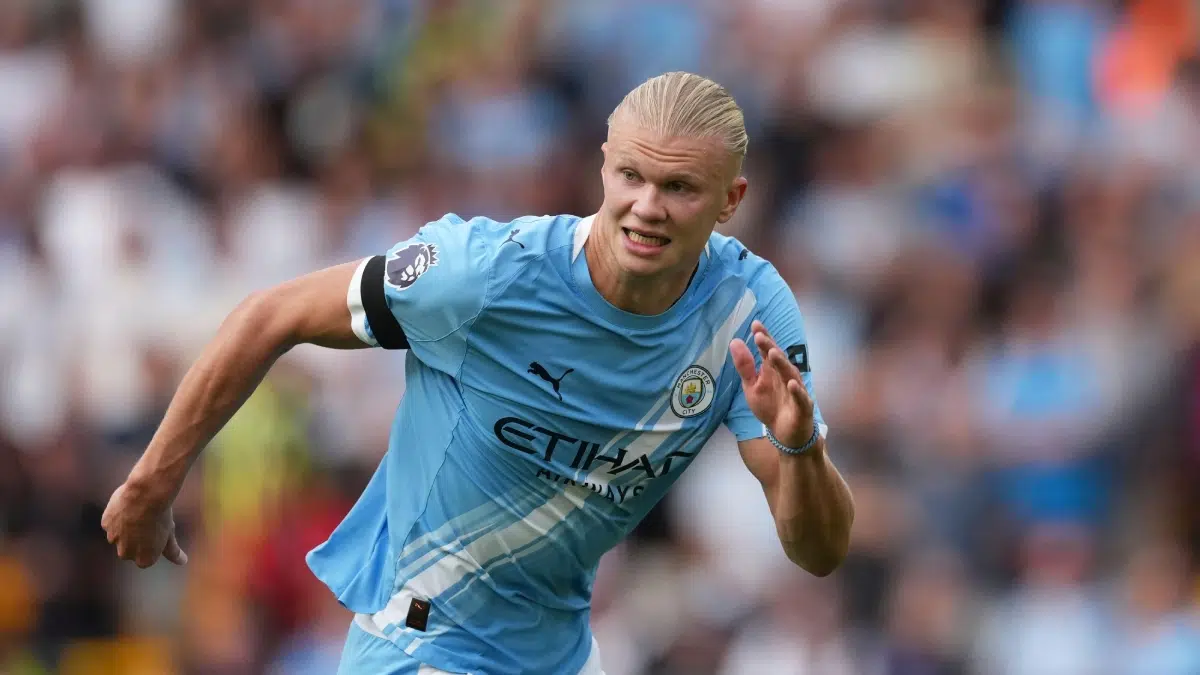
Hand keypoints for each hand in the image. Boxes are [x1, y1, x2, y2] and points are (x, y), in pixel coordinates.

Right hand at [101, 480, 187, 567]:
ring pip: (119, 534)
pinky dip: (118, 515)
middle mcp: (126, 554)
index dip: (152, 541)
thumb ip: (173, 552)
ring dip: (126, 526)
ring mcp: (113, 539)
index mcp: (144, 560)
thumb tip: (183, 562)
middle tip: (148, 520)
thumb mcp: (169, 534)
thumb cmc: (161, 516)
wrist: (145, 495)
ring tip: (138, 511)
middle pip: (131, 547)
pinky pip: (112, 522)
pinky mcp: (105, 525)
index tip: (156, 530)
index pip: (146, 557)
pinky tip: (128, 505)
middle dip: (137, 537)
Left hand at [730, 320, 815, 447]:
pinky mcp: (803, 407)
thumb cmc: (770, 406)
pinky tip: (792, 383)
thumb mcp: (752, 386)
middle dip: (770, 347)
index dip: (763, 338)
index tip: (755, 324)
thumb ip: (744, 366)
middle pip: (779, 359)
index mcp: (773, 370)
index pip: (768, 350)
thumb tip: (734, 341)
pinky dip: (797, 391)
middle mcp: (786, 376)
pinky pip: (801, 398)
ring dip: (782, 364)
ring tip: (773, 352)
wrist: (785, 434)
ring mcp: (796, 391)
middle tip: (759, 335)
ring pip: (790, 374)